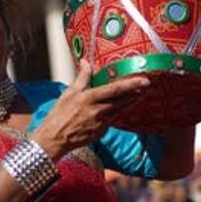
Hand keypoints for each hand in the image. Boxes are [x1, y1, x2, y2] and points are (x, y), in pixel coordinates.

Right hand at [30, 59, 149, 158]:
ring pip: (119, 110)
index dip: (131, 85)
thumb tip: (86, 62)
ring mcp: (101, 124)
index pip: (115, 89)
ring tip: (138, 96)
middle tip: (146, 87)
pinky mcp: (101, 133)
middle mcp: (98, 111)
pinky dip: (114, 114)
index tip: (144, 80)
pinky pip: (111, 121)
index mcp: (90, 98)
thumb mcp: (69, 93)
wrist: (54, 139)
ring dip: (129, 103)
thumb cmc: (59, 115)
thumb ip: (82, 77)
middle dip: (136, 94)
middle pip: (122, 101)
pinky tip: (116, 110)